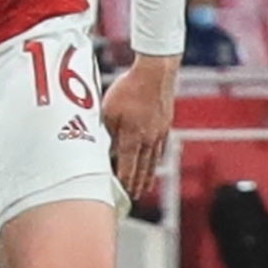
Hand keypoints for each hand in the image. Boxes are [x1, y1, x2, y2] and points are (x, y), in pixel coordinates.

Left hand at [102, 55, 179, 200]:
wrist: (155, 72)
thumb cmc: (129, 89)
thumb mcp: (108, 111)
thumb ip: (105, 132)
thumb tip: (102, 148)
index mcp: (133, 138)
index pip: (127, 167)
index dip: (124, 182)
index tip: (121, 193)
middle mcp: (148, 139)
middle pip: (142, 168)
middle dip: (137, 184)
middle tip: (134, 196)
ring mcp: (159, 132)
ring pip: (153, 160)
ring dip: (149, 175)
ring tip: (146, 186)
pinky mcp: (165, 123)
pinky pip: (160, 147)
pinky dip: (156, 159)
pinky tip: (155, 161)